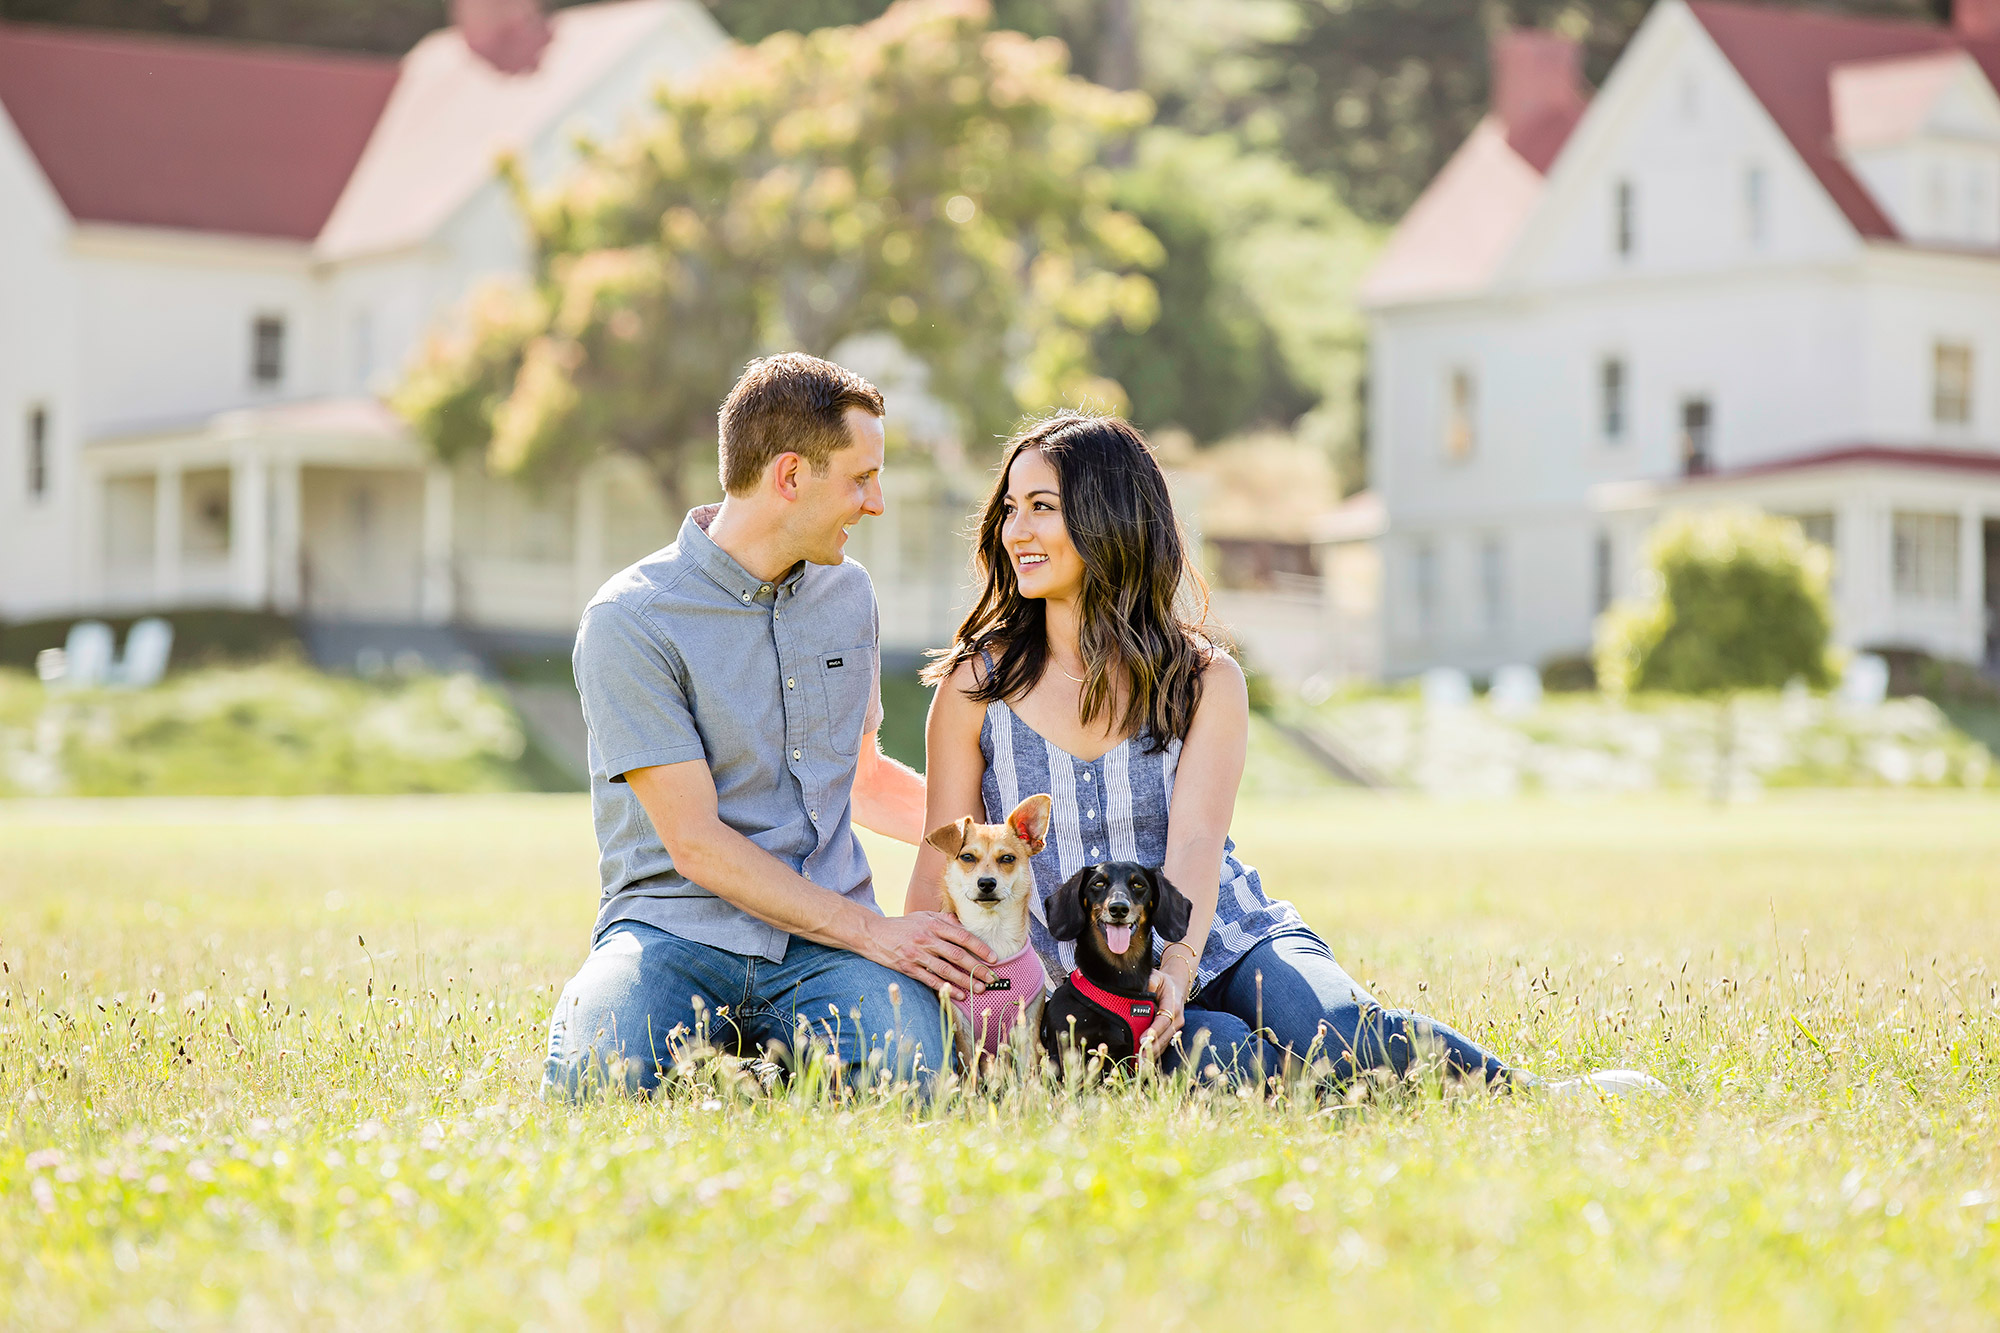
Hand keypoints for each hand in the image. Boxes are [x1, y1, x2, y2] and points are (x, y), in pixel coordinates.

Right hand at [866, 912, 995, 999]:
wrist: (873, 933)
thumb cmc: (902, 925)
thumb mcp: (923, 916)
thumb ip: (944, 920)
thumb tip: (964, 926)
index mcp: (933, 925)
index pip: (962, 936)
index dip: (980, 948)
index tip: (994, 958)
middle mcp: (927, 939)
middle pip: (957, 955)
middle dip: (977, 968)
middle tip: (992, 978)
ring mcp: (917, 954)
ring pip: (946, 969)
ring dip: (965, 980)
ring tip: (980, 989)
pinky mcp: (908, 967)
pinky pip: (930, 980)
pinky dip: (945, 988)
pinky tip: (958, 994)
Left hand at [1139, 964, 1189, 1060]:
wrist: (1176, 987)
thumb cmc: (1163, 982)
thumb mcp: (1157, 977)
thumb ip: (1150, 982)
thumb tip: (1143, 989)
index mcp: (1173, 1005)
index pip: (1163, 1020)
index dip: (1154, 1031)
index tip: (1143, 1040)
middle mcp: (1177, 1019)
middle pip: (1164, 1037)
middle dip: (1152, 1049)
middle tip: (1139, 1060)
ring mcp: (1175, 1028)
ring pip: (1164, 1044)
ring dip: (1153, 1056)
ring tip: (1140, 1066)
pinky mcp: (1171, 1034)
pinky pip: (1163, 1045)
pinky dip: (1154, 1055)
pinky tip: (1144, 1064)